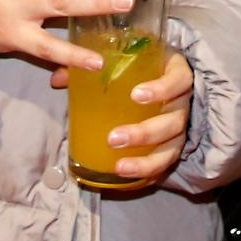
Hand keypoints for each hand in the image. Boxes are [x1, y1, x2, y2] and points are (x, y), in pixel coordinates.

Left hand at [48, 43, 194, 183]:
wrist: (161, 82)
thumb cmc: (141, 69)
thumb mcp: (124, 62)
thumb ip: (93, 68)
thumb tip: (58, 79)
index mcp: (175, 74)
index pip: (180, 80)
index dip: (162, 88)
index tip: (136, 95)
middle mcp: (182, 103)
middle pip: (174, 121)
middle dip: (145, 133)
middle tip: (113, 138)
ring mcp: (179, 128)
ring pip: (172, 148)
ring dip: (147, 160)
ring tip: (119, 166)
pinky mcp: (172, 146)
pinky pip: (165, 164)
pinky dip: (149, 173)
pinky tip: (127, 178)